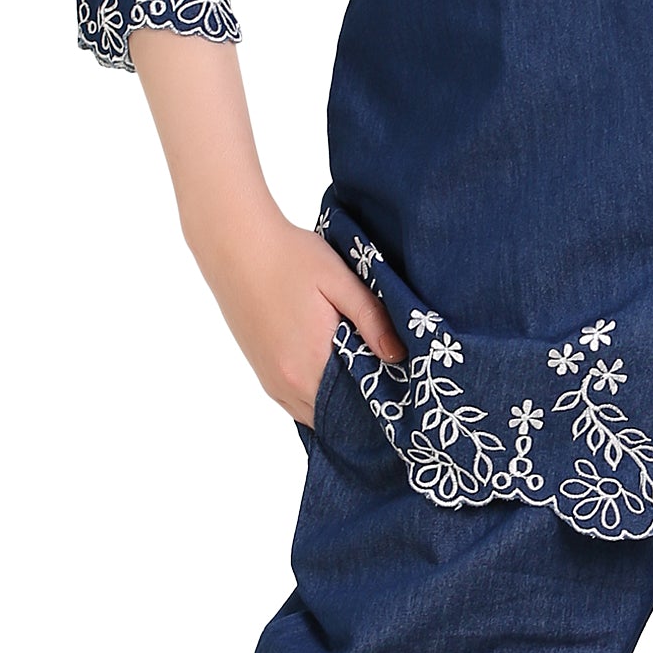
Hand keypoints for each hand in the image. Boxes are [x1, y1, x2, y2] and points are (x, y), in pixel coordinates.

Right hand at [128, 30, 406, 427]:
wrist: (223, 231)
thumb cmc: (288, 250)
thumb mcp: (344, 279)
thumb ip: (381, 323)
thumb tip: (415, 363)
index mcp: (310, 366)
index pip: (365, 415)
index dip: (399, 418)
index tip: (428, 415)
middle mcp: (289, 384)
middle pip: (349, 421)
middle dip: (383, 417)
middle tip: (423, 412)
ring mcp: (273, 380)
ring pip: (328, 412)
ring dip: (359, 406)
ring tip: (399, 400)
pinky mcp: (267, 369)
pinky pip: (309, 398)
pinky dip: (335, 397)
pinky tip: (361, 384)